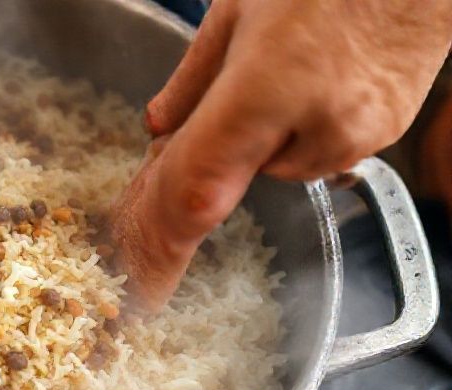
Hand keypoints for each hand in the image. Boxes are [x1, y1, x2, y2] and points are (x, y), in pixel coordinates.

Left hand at [113, 0, 451, 309]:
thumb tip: (160, 126)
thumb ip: (192, 79)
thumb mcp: (238, 10)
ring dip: (275, 139)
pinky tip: (325, 86)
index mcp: (270, 85)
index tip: (150, 222)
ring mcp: (358, 135)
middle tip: (244, 90)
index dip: (171, 207)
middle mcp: (319, 122)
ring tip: (296, 76)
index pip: (204, 177)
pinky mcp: (386, 138)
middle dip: (231, 144)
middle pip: (241, 174)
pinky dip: (315, 132)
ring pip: (284, 168)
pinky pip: (327, 155)